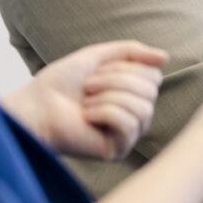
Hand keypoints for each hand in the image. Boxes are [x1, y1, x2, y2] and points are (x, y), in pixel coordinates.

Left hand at [2, 40, 167, 159]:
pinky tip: (88, 116)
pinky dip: (105, 113)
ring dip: (108, 97)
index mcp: (133, 92)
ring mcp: (129, 134)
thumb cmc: (63, 83)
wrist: (37, 106)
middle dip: (115, 81)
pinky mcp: (119, 150)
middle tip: (88, 86)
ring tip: (87, 102)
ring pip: (142, 107)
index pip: (153, 75)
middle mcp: (136, 113)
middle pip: (150, 90)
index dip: (125, 68)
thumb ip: (131, 52)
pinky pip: (129, 124)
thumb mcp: (98, 56)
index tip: (96, 70)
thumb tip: (166, 56)